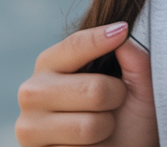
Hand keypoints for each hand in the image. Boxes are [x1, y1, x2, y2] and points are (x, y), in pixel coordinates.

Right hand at [16, 22, 158, 146]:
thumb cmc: (124, 113)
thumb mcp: (136, 80)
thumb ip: (132, 56)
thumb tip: (120, 33)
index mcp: (51, 64)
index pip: (76, 45)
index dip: (100, 39)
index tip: (123, 31)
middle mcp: (33, 91)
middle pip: (94, 89)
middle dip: (116, 98)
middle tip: (113, 103)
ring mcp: (29, 126)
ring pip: (88, 126)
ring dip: (105, 128)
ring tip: (99, 127)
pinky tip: (86, 146)